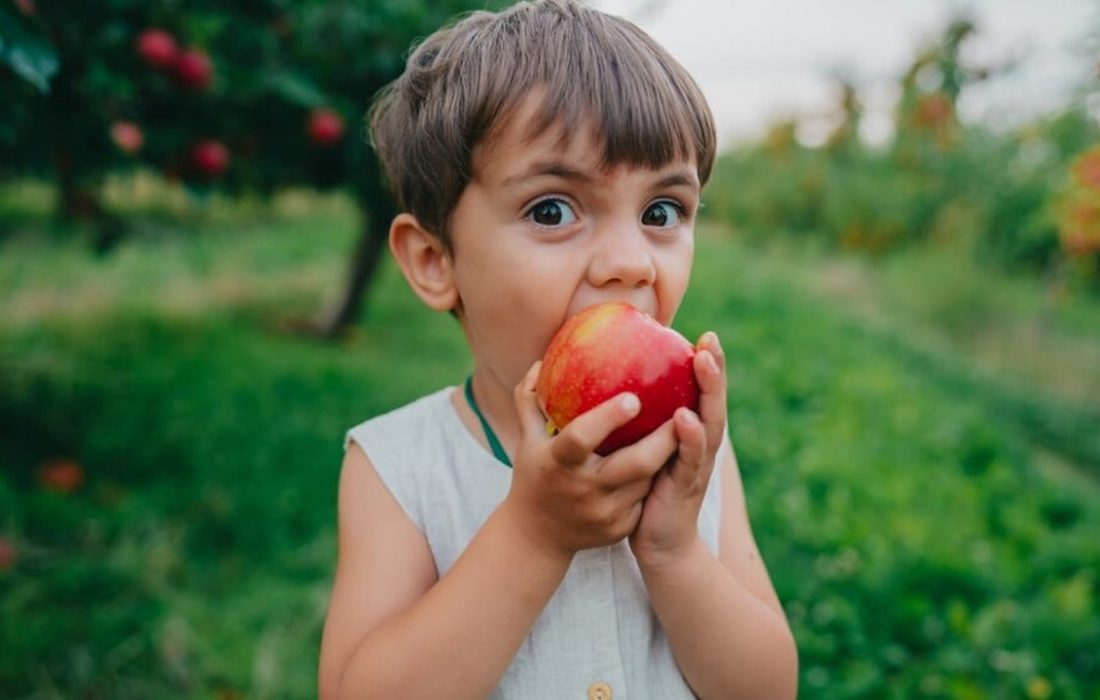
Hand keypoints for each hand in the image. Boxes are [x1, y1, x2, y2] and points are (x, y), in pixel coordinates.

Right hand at [499, 362, 678, 560]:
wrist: (536, 536)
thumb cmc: (534, 475)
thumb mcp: (527, 439)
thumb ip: (530, 399)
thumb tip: (541, 362)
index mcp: (557, 463)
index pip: (581, 437)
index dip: (607, 418)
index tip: (634, 397)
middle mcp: (583, 490)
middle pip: (635, 464)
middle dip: (664, 438)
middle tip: (683, 409)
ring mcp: (604, 513)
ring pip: (648, 480)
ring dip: (665, 455)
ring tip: (684, 427)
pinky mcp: (619, 529)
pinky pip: (645, 497)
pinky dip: (656, 478)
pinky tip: (669, 458)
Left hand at [629, 331, 727, 568]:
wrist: (659, 545)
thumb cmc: (645, 492)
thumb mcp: (644, 451)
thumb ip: (640, 422)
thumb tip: (612, 385)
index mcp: (691, 435)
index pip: (701, 394)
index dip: (706, 365)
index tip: (704, 333)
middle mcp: (701, 446)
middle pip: (713, 402)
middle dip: (714, 370)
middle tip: (709, 340)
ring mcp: (697, 466)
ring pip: (708, 425)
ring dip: (707, 393)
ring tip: (703, 362)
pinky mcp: (686, 488)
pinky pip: (688, 459)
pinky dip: (689, 438)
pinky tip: (684, 418)